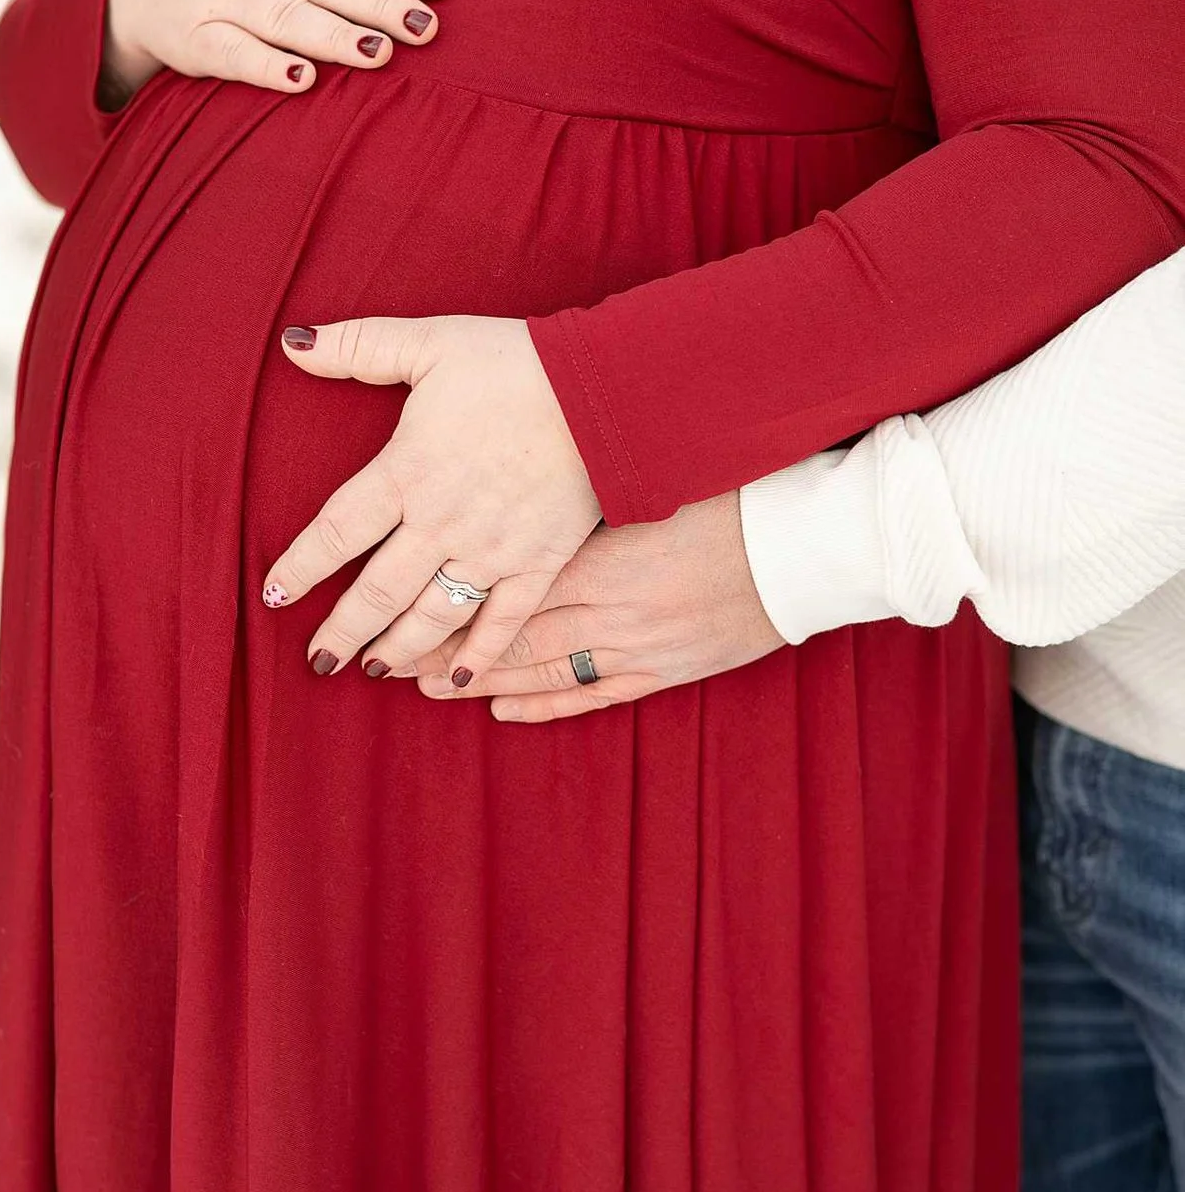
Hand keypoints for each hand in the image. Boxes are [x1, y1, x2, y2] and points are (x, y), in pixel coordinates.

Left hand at [260, 315, 601, 680]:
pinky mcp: (540, 563)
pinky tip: (455, 682)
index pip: (335, 531)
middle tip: (318, 660)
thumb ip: (357, 346)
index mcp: (406, 471)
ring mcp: (491, 550)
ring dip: (397, 647)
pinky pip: (503, 623)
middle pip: (377, 590)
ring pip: (432, 614)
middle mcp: (441, 522)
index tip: (275, 594)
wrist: (606, 388)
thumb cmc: (514, 362)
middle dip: (343, 629)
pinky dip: (477, 655)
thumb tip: (294, 344)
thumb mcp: (428, 342)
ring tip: (371, 671)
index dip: (301, 566)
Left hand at [408, 494, 788, 720]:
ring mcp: (637, 646)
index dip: (442, 602)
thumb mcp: (645, 483)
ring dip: (479, 682)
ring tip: (424, 687)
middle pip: (506, 636)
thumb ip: (577, 494)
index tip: (393, 606)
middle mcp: (608, 608)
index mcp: (596, 554)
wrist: (809, 546)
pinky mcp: (667, 671)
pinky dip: (544, 707)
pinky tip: (502, 712)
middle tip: (381, 659)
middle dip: (441, 651)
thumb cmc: (729, 495)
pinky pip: (592, 697)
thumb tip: (515, 479)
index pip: (499, 586)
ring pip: (540, 672)